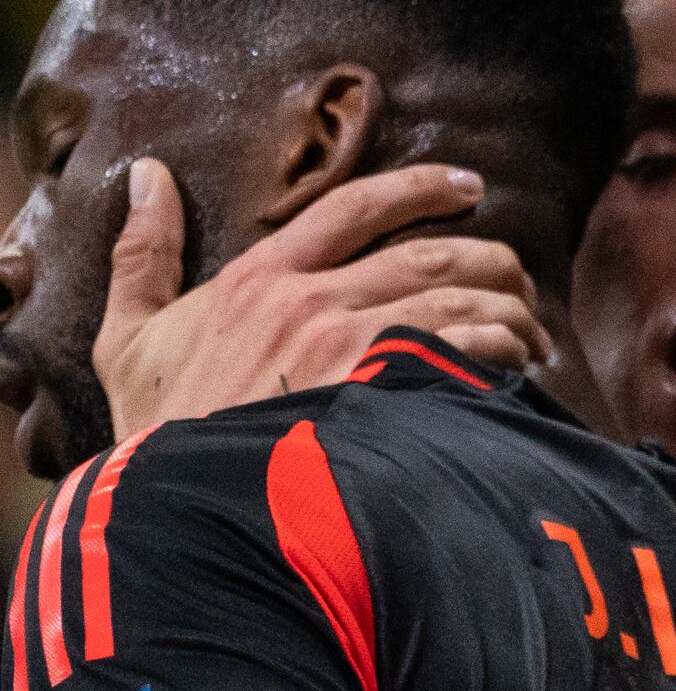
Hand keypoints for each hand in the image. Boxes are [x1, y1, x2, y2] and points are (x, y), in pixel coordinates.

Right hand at [98, 161, 553, 440]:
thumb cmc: (159, 436)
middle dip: (494, 262)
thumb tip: (147, 174)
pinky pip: (473, 352)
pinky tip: (517, 372)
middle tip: (521, 283)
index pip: (355, 207)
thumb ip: (142, 255)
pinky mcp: (388, 399)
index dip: (422, 187)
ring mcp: (351, 351)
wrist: (185, 516)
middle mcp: (309, 303)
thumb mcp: (128, 340)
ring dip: (514, 313)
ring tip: (532, 338)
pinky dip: (506, 352)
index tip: (469, 185)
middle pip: (433, 255)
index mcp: (257, 281)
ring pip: (464, 301)